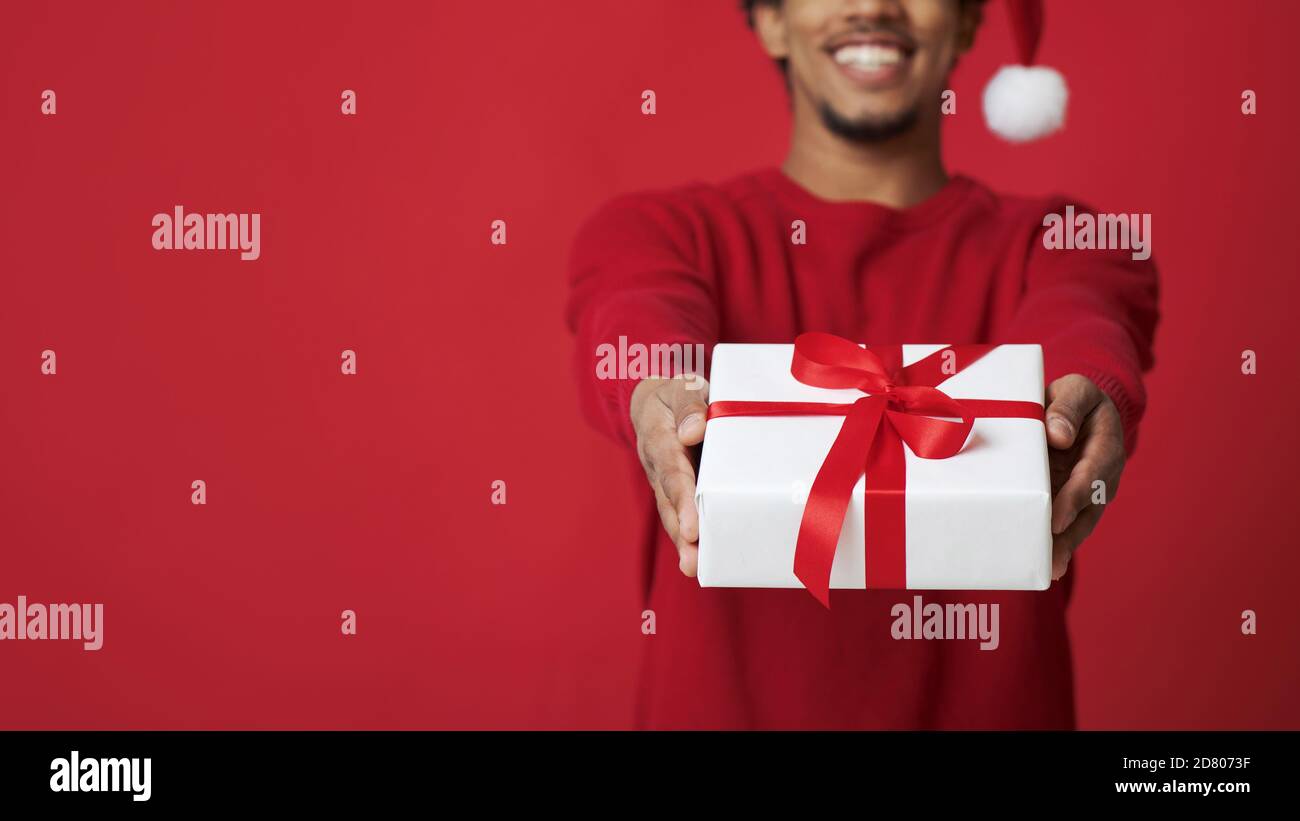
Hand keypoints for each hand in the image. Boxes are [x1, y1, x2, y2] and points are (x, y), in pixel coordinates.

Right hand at [630, 375, 709, 576]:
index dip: (682, 499)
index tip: (692, 526)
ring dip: (683, 542)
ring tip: (694, 568)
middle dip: (681, 530)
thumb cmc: (676, 394)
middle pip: (668, 501)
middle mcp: (658, 465)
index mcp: (660, 438)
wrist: (656, 401)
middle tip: (693, 558)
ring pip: (672, 513)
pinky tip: (700, 562)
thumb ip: (688, 403)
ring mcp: (664, 481)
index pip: (672, 471)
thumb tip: (693, 432)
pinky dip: (689, 538)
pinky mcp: (676, 491)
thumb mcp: (681, 386)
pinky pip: (681, 514)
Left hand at [1045, 374, 1125, 580]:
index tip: (1057, 520)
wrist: (1079, 408)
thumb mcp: (1074, 390)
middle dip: (1070, 536)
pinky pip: (1066, 522)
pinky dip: (1055, 541)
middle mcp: (1102, 475)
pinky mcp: (1073, 500)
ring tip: (1046, 568)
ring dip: (1063, 546)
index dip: (1074, 498)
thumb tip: (1058, 436)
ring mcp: (1089, 491)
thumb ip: (1066, 407)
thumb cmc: (1074, 399)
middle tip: (1051, 560)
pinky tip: (1041, 563)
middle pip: (1087, 510)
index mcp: (1105, 446)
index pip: (1090, 475)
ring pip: (1079, 523)